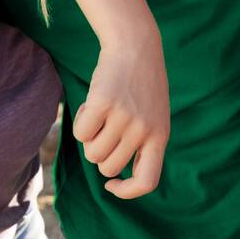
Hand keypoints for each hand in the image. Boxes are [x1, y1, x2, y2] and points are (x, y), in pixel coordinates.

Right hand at [77, 35, 169, 198]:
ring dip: (89, 137)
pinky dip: (80, 121)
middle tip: (106, 128)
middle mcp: (145, 130)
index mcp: (160, 137)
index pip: (147, 182)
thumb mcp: (154, 117)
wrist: (137, 47)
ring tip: (103, 113)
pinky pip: (79, 133)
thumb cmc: (142, 86)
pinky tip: (93, 104)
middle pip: (107, 167)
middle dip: (100, 153)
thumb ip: (142, 144)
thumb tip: (112, 173)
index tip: (111, 183)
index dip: (126, 191)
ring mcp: (125, 118)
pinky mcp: (104, 104)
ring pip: (91, 152)